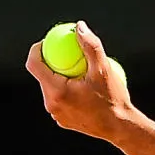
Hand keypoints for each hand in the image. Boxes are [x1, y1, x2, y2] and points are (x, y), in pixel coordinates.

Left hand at [25, 19, 134, 143]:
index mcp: (56, 91)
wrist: (119, 128)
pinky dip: (67, 89)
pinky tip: (79, 81)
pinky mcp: (63, 121)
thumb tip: (79, 26)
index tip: (48, 41)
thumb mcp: (104, 69)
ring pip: (51, 88)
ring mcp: (56, 115)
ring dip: (59, 75)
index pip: (34, 64)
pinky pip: (60, 100)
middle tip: (63, 51)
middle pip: (41, 76)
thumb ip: (90, 45)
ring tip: (72, 65)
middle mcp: (51, 105)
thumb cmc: (113, 98)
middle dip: (49, 61)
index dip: (37, 49)